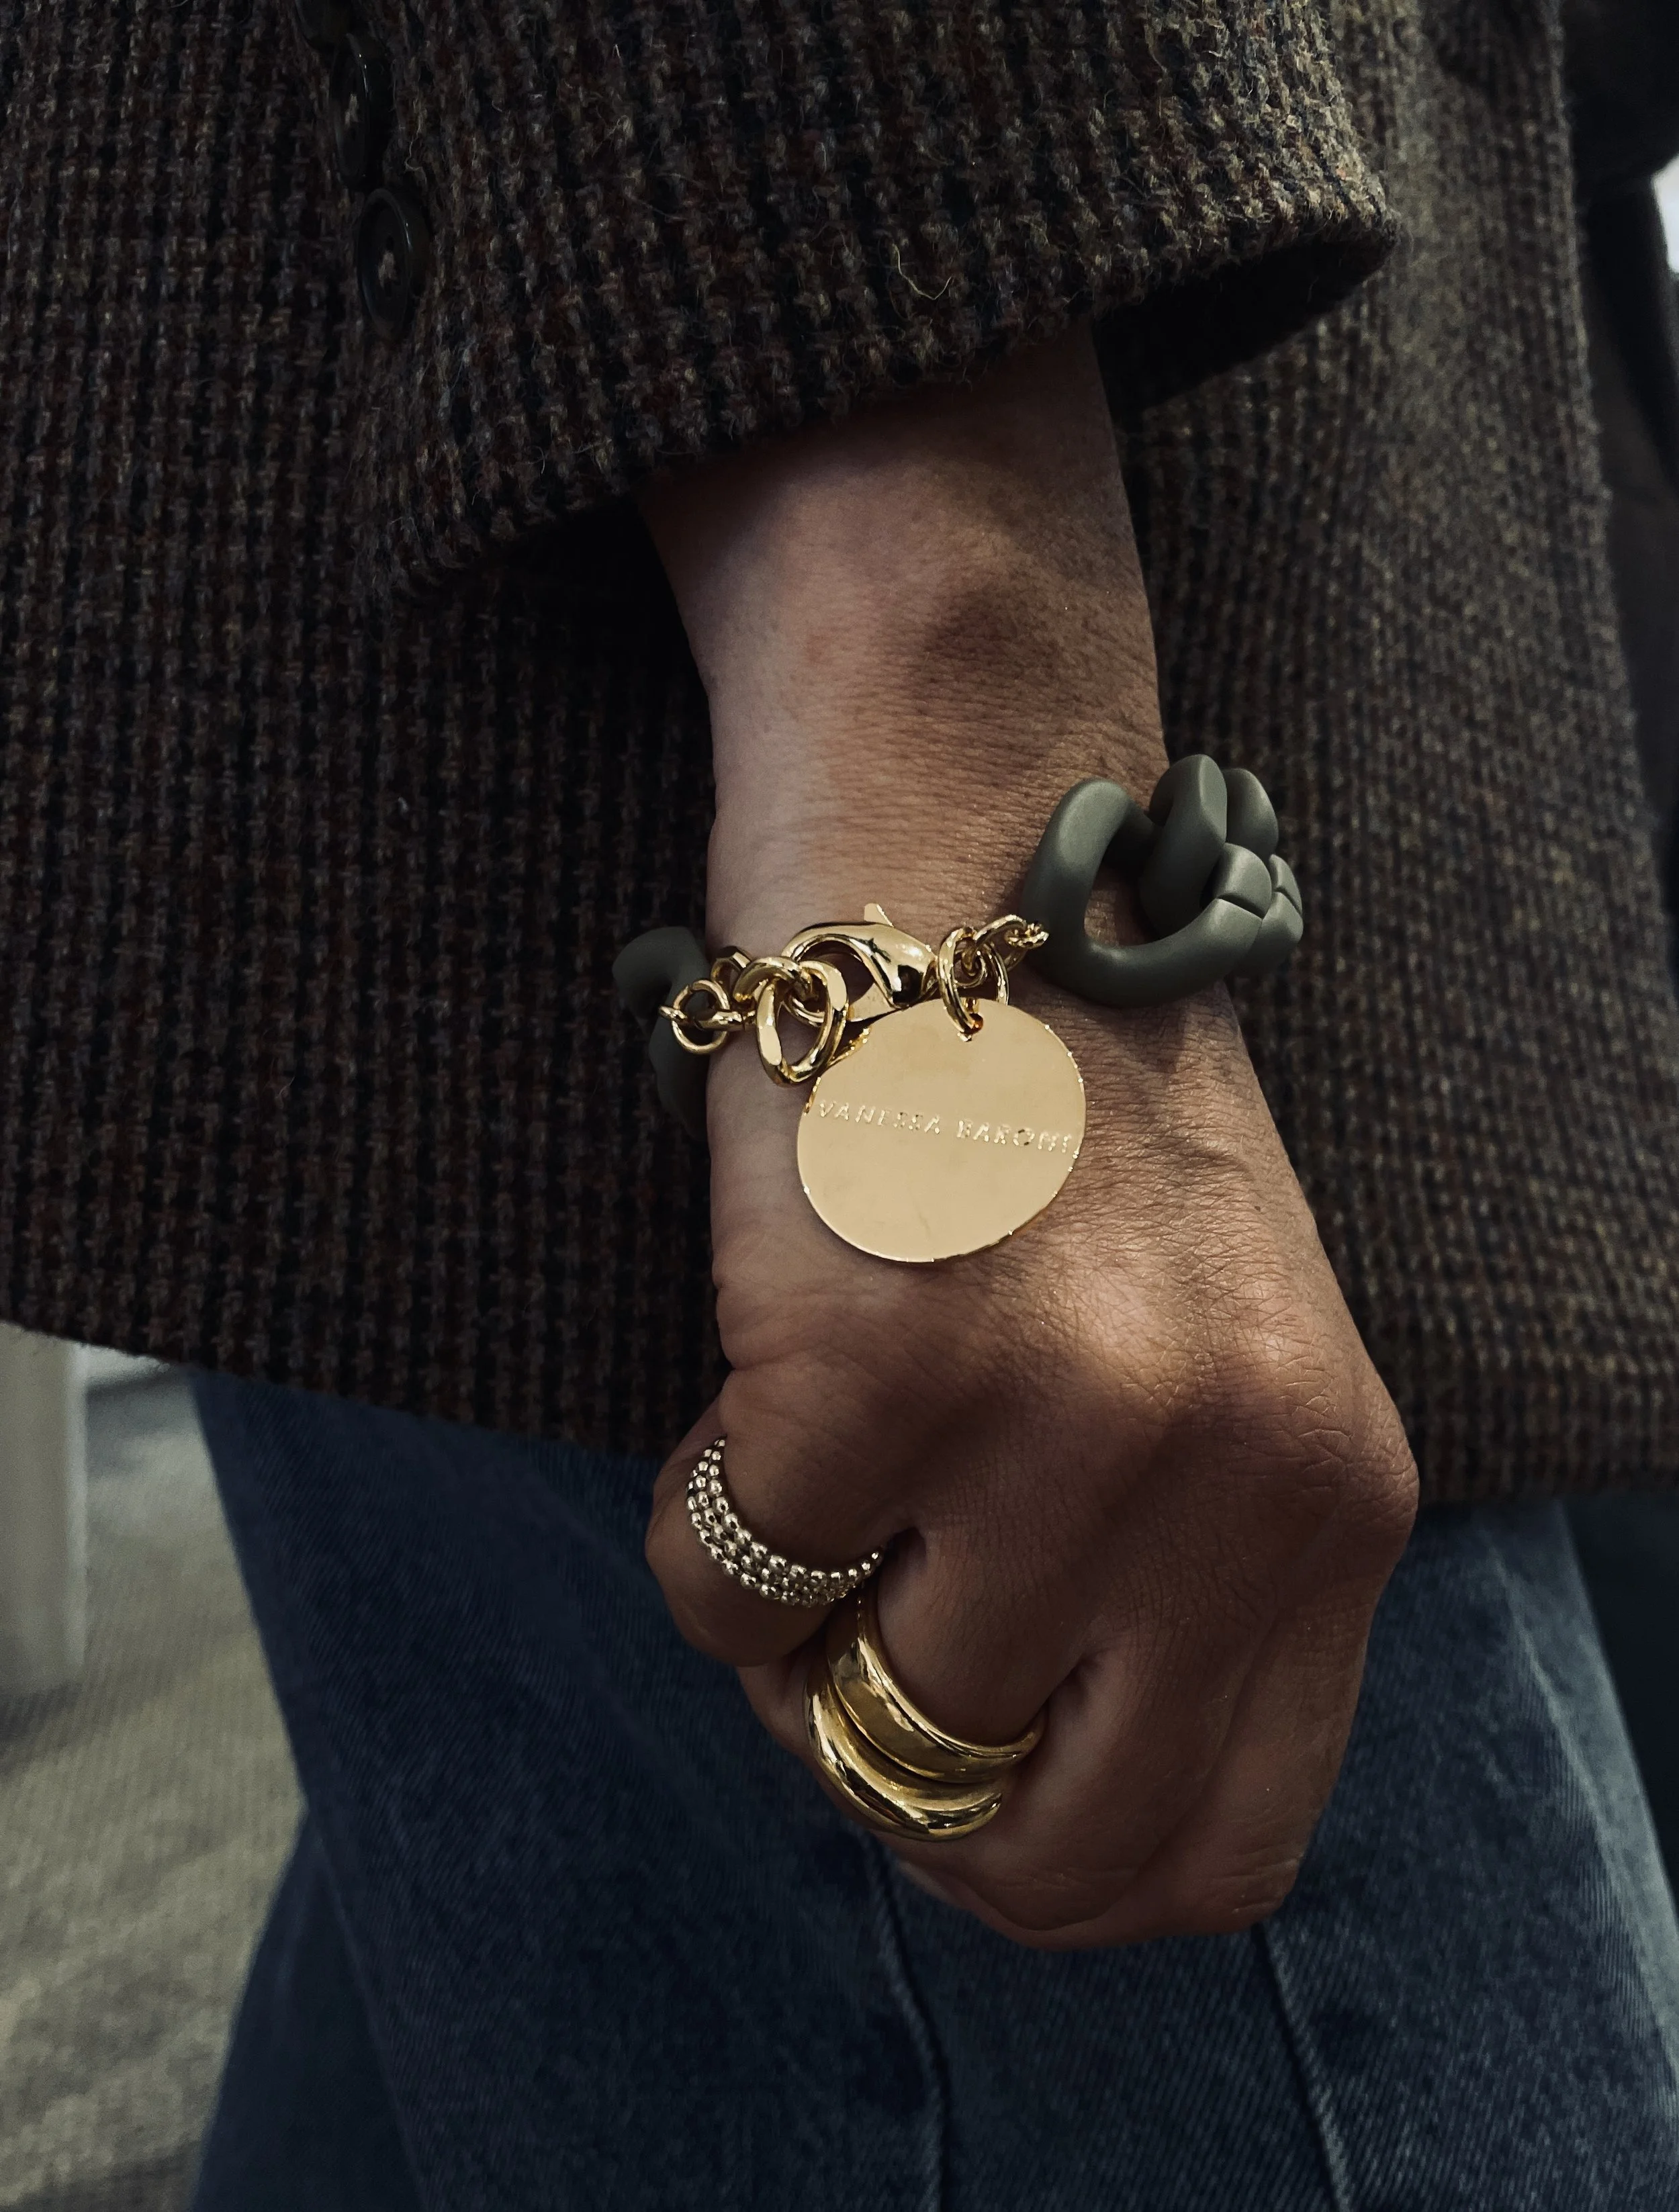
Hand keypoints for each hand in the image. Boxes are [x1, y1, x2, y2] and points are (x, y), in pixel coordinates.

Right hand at [639, 328, 1416, 1947]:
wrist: (973, 839)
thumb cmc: (1062, 1114)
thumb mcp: (1205, 1364)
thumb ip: (1167, 1578)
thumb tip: (995, 1787)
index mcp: (1334, 1495)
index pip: (1218, 1855)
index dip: (1044, 1868)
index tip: (945, 1784)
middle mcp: (1232, 1480)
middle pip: (1032, 1838)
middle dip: (896, 1779)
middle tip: (841, 1635)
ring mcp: (1068, 1425)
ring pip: (859, 1715)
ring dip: (792, 1626)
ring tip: (806, 1459)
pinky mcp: (887, 1361)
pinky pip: (722, 1586)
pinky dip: (695, 1518)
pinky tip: (747, 1375)